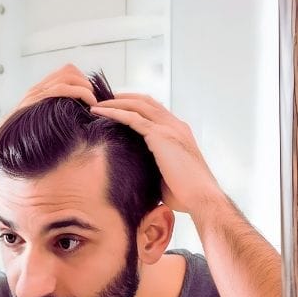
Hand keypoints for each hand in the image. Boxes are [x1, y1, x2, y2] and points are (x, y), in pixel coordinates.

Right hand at [0, 64, 97, 165]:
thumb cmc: (13, 146)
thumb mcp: (36, 131)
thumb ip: (50, 124)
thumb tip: (74, 130)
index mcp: (38, 94)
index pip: (66, 73)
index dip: (83, 81)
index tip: (93, 98)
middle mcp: (36, 90)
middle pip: (68, 70)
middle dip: (87, 82)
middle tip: (96, 101)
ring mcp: (33, 95)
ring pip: (66, 76)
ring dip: (85, 87)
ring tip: (94, 103)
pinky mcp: (31, 104)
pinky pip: (58, 90)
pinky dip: (78, 93)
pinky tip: (87, 105)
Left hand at [90, 94, 222, 214]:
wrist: (201, 199)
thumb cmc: (185, 194)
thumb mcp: (166, 174)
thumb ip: (153, 165)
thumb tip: (133, 171)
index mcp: (179, 132)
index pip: (155, 109)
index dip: (134, 105)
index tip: (115, 107)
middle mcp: (176, 125)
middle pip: (145, 101)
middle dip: (122, 98)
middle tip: (102, 100)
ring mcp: (170, 128)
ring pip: (138, 105)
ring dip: (115, 102)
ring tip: (96, 104)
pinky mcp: (161, 136)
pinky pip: (133, 118)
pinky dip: (114, 112)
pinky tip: (99, 113)